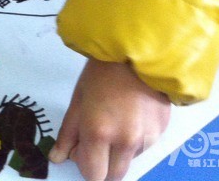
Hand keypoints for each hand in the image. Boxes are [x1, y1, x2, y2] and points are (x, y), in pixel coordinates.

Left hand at [50, 59, 170, 180]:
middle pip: (114, 176)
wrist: (137, 50)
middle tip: (99, 140)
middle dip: (104, 164)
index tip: (83, 148)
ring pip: (130, 160)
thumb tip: (57, 157)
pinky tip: (133, 114)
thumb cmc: (102, 70)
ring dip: (121, 150)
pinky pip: (145, 146)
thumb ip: (68, 133)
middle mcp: (125, 141)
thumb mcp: (78, 99)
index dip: (85, 164)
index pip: (92, 175)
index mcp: (99, 132)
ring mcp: (146, 137)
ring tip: (117, 118)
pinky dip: (136, 138)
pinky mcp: (161, 130)